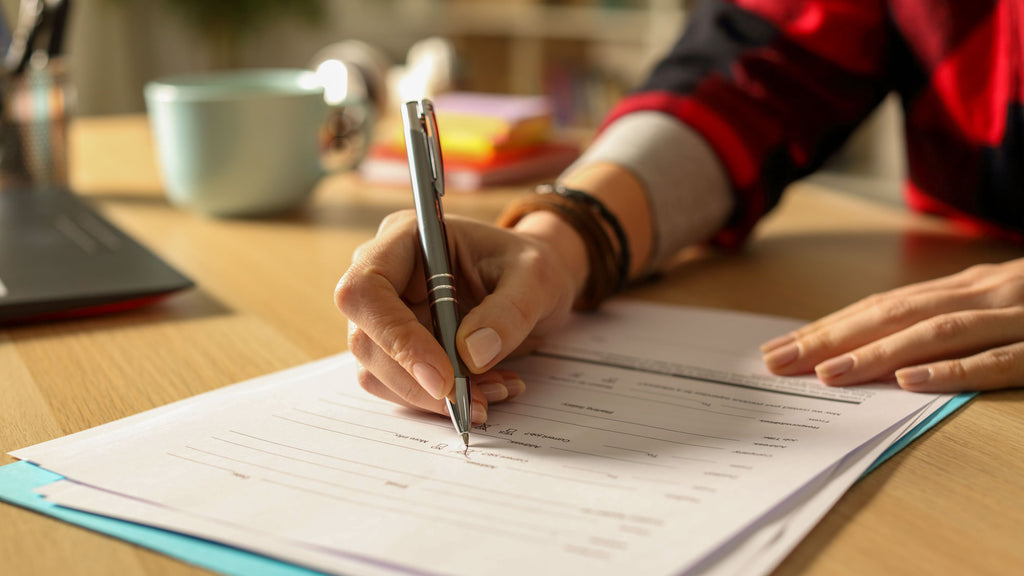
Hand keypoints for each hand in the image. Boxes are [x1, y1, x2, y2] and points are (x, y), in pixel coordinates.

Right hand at [335, 210, 582, 421]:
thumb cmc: (530, 267)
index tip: (442, 378)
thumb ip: (509, 312)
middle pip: (365, 340)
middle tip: (477, 402)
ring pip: (377, 373)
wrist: (535, 285)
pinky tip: (486, 389)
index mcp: (406, 239)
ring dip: (433, 397)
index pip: (365, 289)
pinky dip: (440, 401)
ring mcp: (384, 315)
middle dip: (419, 382)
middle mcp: (385, 276)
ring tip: (495, 391)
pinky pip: (401, 387)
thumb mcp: (537, 278)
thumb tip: (472, 354)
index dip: (395, 337)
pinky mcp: (396, 348)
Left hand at [760, 258, 1023, 391]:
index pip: (881, 306)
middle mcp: (983, 293)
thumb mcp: (996, 300)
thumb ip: (946, 315)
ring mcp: (1018, 317)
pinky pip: (999, 360)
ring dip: (876, 354)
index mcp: (966, 286)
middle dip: (830, 338)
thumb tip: (880, 343)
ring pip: (935, 334)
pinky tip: (912, 381)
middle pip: (892, 315)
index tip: (777, 348)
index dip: (827, 326)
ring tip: (828, 373)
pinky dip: (954, 371)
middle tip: (777, 362)